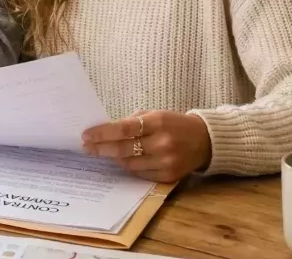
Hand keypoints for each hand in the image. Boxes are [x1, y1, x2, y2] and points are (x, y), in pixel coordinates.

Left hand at [81, 110, 212, 183]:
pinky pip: (140, 174)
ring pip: (129, 164)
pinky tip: (123, 161)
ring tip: (105, 153)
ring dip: (114, 159)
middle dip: (101, 149)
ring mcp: (166, 162)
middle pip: (123, 150)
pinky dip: (129, 167)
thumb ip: (131, 122)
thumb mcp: (155, 115)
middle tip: (87, 148)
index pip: (123, 129)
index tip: (86, 135)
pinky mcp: (169, 176)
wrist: (205, 140)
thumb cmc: (174, 124)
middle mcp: (162, 143)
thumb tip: (104, 132)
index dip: (102, 134)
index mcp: (157, 122)